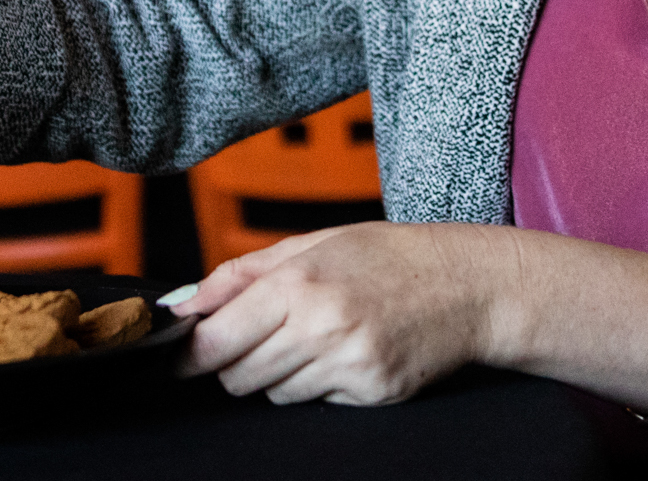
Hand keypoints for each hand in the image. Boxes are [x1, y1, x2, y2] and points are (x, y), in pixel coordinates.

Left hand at [170, 222, 502, 405]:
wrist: (465, 285)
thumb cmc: (385, 257)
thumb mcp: (309, 244)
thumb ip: (239, 275)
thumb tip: (182, 304)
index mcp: (298, 284)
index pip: (216, 339)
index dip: (190, 352)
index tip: (183, 355)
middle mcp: (320, 327)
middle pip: (237, 375)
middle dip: (236, 361)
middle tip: (262, 337)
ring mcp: (348, 365)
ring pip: (273, 393)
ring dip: (279, 373)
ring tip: (316, 336)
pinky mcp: (371, 393)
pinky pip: (316, 402)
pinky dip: (320, 383)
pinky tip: (347, 352)